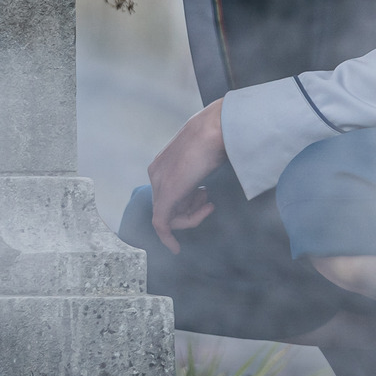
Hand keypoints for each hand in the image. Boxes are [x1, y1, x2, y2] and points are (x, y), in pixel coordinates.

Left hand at [148, 100, 227, 253]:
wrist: (217, 127)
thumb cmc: (218, 134)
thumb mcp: (206, 151)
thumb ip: (200, 165)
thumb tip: (208, 175)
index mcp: (163, 162)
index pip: (170, 192)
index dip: (188, 201)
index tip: (205, 199)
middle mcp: (156, 173)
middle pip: (169, 205)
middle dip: (191, 209)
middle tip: (210, 201)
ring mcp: (159, 184)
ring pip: (168, 216)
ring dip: (191, 217)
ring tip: (209, 202)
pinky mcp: (166, 194)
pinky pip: (161, 224)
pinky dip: (167, 238)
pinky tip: (176, 249)